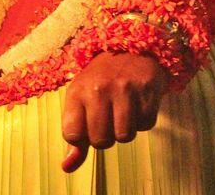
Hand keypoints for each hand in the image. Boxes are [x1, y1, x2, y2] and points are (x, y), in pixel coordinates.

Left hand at [60, 52, 169, 172]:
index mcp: (77, 91)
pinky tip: (138, 104)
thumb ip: (76, 138)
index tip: (87, 124)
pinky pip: (146, 125)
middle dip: (106, 137)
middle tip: (109, 118)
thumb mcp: (81, 101)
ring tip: (124, 111)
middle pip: (101, 141)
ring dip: (126, 130)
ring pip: (125, 136)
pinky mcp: (147, 88)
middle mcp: (99, 89)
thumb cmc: (101, 81)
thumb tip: (67, 167)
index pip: (72, 135)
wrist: (131, 47)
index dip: (82, 137)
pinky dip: (143, 120)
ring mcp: (124, 88)